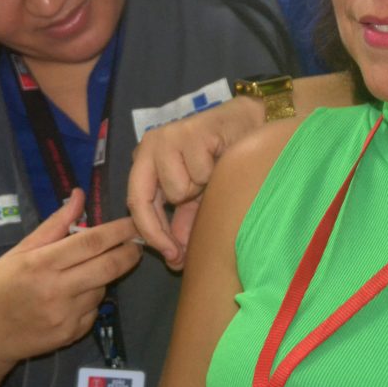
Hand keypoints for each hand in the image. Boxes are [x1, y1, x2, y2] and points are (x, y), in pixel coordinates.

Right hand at [0, 189, 142, 371]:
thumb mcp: (19, 251)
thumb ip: (54, 225)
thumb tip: (79, 196)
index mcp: (42, 263)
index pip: (92, 242)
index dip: (118, 231)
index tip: (134, 222)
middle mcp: (57, 290)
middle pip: (109, 267)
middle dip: (129, 252)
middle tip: (137, 243)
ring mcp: (66, 316)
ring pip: (103, 288)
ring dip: (103, 277)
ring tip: (85, 272)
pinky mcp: (70, 335)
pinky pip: (93, 311)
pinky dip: (91, 300)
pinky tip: (74, 298)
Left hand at [127, 96, 262, 269]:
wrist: (251, 126)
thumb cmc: (220, 158)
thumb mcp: (197, 195)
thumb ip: (182, 222)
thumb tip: (174, 260)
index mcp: (146, 160)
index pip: (136, 202)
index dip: (151, 234)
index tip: (170, 258)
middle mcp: (150, 145)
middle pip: (141, 198)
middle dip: (160, 227)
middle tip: (178, 250)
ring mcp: (168, 136)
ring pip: (175, 189)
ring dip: (198, 190)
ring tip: (211, 174)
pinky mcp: (191, 131)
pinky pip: (199, 173)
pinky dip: (213, 174)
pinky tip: (221, 160)